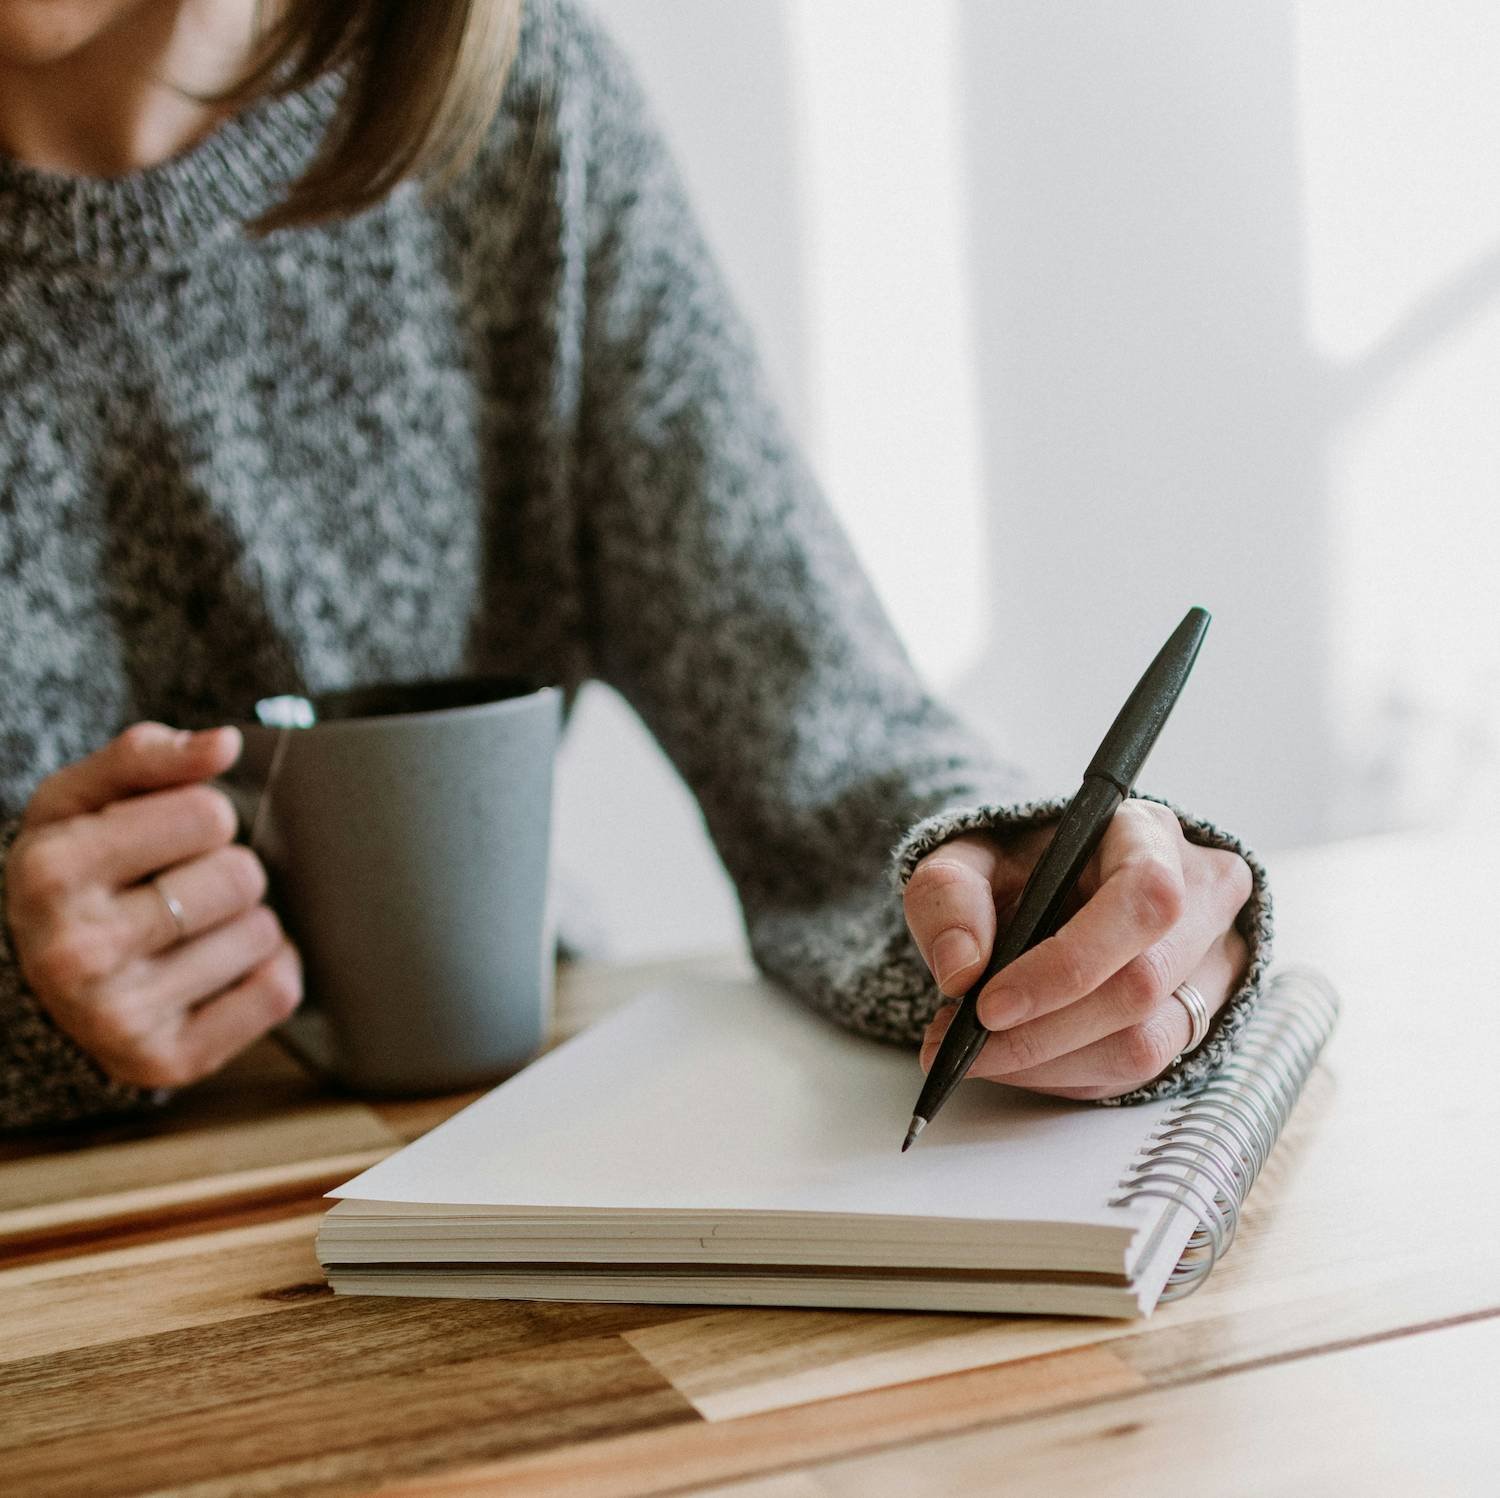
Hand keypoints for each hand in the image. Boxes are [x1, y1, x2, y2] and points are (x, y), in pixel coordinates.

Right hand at [5, 723, 301, 1089]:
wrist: (40, 973)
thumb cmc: (77, 869)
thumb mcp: (83, 798)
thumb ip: (149, 754)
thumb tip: (224, 744)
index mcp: (51, 870)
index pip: (209, 814)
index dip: (203, 817)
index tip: (167, 836)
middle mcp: (74, 951)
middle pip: (242, 876)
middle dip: (226, 871)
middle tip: (180, 888)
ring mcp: (117, 1016)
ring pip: (264, 934)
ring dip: (245, 923)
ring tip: (190, 931)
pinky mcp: (165, 1062)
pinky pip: (277, 993)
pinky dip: (267, 972)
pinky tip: (219, 969)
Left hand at [902, 800, 1251, 1099]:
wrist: (1047, 890)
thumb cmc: (1015, 869)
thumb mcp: (965, 858)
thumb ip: (948, 896)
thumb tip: (960, 970)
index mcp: (1149, 835)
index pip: (1141, 899)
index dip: (1068, 964)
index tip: (988, 1006)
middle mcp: (1201, 896)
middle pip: (1143, 984)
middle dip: (1041, 1030)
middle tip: (964, 1046)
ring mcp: (1211, 962)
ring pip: (1146, 1043)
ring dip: (1049, 1062)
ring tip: (980, 1054)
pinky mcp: (1199, 1018)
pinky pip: (1139, 1072)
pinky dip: (1065, 1073)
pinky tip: (1020, 1058)